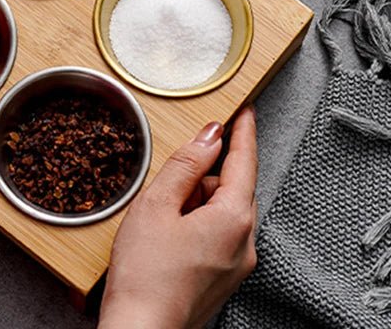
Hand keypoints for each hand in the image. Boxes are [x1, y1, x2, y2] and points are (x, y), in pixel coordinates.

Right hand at [99, 106, 257, 328]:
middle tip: (166, 190)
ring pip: (221, 212)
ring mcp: (237, 265)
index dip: (243, 132)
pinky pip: (217, 236)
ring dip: (195, 205)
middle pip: (230, 188)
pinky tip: (167, 240)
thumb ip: (186, 164)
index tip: (244, 110)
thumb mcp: (157, 204)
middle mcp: (245, 242)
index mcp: (234, 218)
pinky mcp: (224, 280)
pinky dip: (196, 226)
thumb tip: (210, 136)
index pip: (244, 161)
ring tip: (160, 223)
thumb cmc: (145, 275)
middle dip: (201, 178)